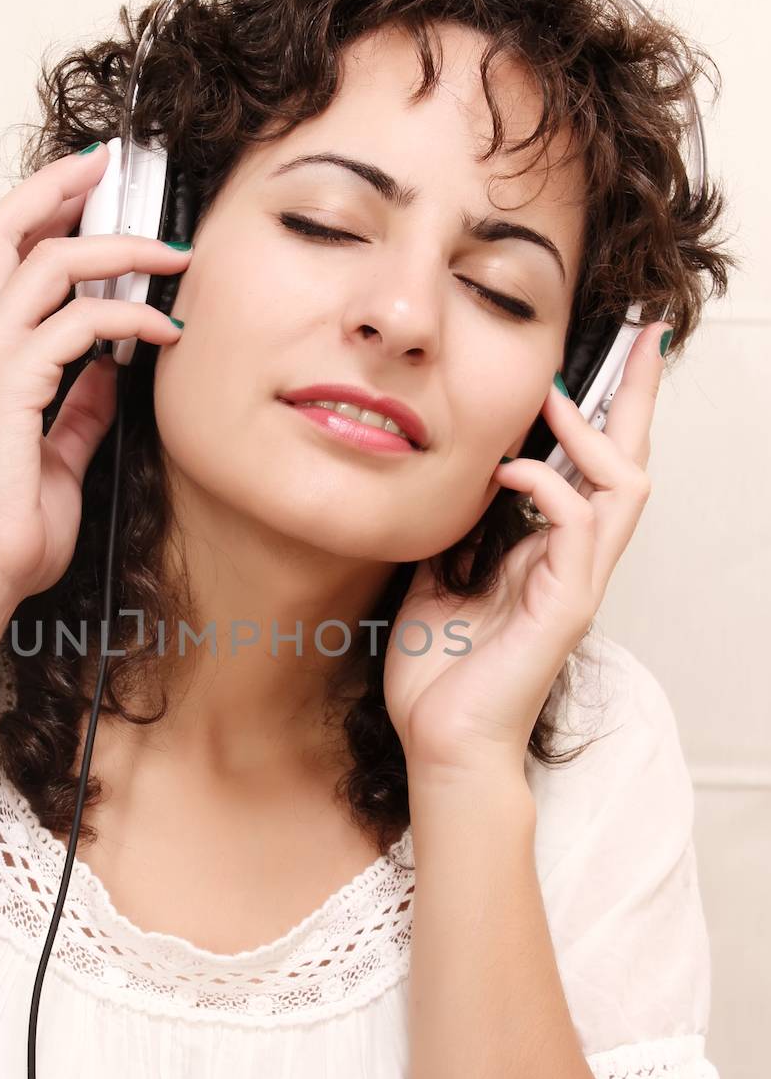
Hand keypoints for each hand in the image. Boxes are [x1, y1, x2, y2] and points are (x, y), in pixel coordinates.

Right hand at [0, 143, 192, 612]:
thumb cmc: (8, 528)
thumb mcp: (58, 456)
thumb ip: (80, 408)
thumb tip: (112, 372)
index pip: (1, 256)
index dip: (42, 211)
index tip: (92, 187)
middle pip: (0, 229)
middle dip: (58, 188)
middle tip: (114, 167)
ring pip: (47, 263)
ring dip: (118, 249)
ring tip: (173, 256)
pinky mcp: (8, 385)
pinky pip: (78, 324)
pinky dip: (129, 317)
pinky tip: (167, 331)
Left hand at [383, 323, 669, 776]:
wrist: (440, 744)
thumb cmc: (438, 673)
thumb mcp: (434, 575)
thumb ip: (454, 527)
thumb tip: (446, 474)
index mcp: (548, 552)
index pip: (590, 467)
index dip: (605, 409)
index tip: (611, 350)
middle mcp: (574, 561)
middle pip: (629, 462)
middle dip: (637, 396)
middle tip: (643, 334)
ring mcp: (575, 582)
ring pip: (623, 487)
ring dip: (591, 433)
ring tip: (556, 395)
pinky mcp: (565, 606)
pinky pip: (579, 526)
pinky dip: (548, 487)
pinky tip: (508, 472)